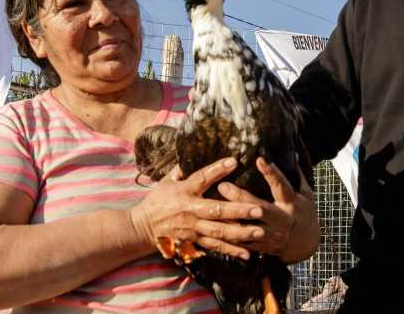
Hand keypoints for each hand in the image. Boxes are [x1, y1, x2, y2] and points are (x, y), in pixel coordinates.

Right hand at [129, 158, 263, 259]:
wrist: (143, 226)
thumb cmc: (157, 200)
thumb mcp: (166, 181)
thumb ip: (182, 168)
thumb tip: (192, 151)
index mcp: (184, 191)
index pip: (202, 178)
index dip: (218, 170)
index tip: (234, 162)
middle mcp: (190, 210)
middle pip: (217, 210)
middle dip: (238, 210)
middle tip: (258, 209)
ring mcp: (194, 228)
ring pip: (219, 232)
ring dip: (240, 233)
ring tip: (259, 232)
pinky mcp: (195, 240)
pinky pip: (216, 246)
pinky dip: (232, 250)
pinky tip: (248, 253)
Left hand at [215, 158, 317, 261]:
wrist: (304, 245)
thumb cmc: (304, 214)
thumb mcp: (307, 195)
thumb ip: (298, 176)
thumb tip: (295, 153)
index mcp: (292, 204)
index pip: (281, 186)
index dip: (271, 173)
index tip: (260, 159)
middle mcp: (281, 220)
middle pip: (260, 208)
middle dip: (241, 198)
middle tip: (223, 186)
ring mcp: (271, 235)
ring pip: (248, 228)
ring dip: (230, 219)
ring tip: (212, 208)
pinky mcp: (261, 246)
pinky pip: (242, 242)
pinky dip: (229, 236)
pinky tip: (214, 227)